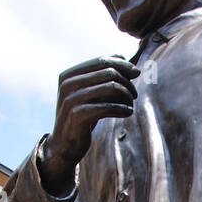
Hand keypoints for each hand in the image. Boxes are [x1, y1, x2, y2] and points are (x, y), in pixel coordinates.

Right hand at [40, 56, 139, 195]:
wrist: (64, 145)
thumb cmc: (80, 116)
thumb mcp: (88, 93)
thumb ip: (101, 75)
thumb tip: (122, 56)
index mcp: (69, 74)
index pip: (102, 61)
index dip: (123, 65)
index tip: (136, 73)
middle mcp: (67, 84)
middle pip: (109, 72)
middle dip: (126, 82)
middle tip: (134, 94)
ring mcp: (71, 100)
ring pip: (110, 88)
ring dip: (126, 95)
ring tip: (131, 104)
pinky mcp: (77, 116)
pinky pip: (107, 107)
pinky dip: (122, 109)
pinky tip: (128, 112)